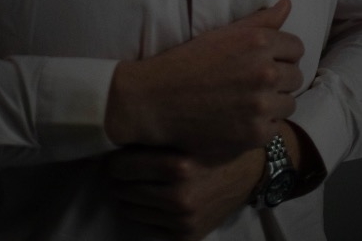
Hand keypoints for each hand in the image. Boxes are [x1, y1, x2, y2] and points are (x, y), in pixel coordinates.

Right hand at [105, 0, 303, 156]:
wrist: (158, 100)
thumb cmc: (189, 61)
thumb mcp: (223, 34)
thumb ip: (260, 20)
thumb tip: (287, 3)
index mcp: (258, 42)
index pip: (296, 47)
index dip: (282, 53)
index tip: (267, 60)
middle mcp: (265, 72)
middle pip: (296, 75)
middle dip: (279, 77)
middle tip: (253, 81)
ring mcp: (262, 105)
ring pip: (290, 102)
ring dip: (274, 101)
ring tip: (249, 99)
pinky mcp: (256, 133)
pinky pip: (277, 126)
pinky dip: (263, 123)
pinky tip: (242, 116)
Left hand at [107, 145, 264, 239]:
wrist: (249, 171)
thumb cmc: (213, 143)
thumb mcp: (185, 131)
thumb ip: (152, 135)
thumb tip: (113, 139)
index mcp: (178, 166)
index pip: (121, 166)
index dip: (112, 159)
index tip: (113, 154)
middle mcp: (180, 196)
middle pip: (122, 189)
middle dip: (117, 179)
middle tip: (119, 169)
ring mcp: (183, 220)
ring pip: (131, 210)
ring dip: (127, 196)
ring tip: (132, 182)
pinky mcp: (187, 236)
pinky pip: (147, 226)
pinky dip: (143, 212)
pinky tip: (149, 198)